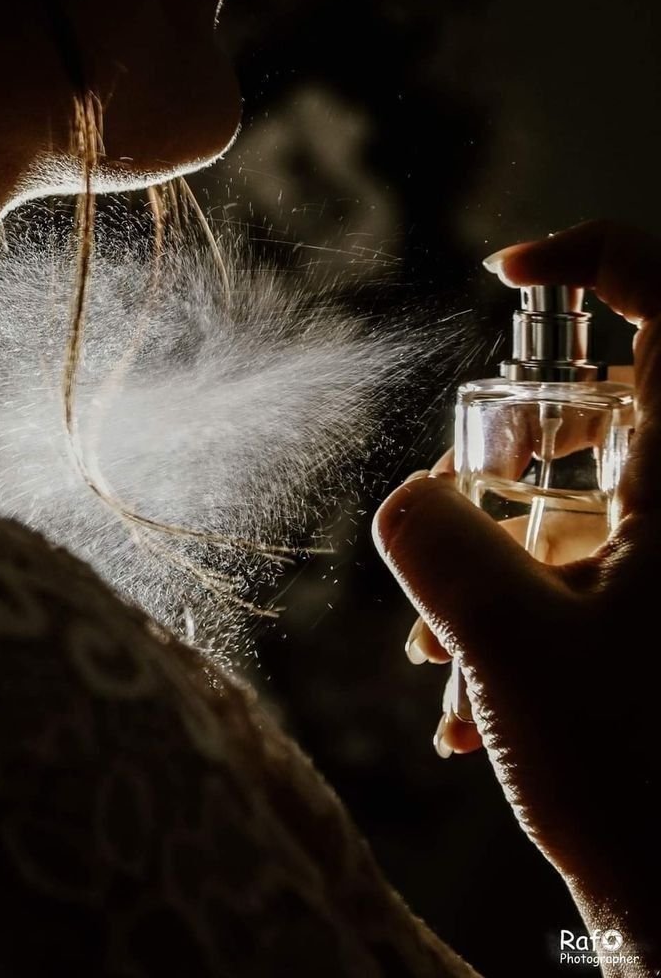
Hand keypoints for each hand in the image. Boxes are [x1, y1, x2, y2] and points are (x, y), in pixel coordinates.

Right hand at [373, 221, 660, 974]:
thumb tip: (404, 496)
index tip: (505, 276)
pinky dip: (518, 614)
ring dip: (493, 564)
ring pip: (574, 504)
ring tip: (438, 659)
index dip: (590, 258)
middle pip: (594, 408)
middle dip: (498, 460)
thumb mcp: (516, 652)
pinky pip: (581, 573)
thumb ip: (440, 552)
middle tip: (454, 520)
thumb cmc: (643, 781)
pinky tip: (467, 705)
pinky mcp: (656, 607)